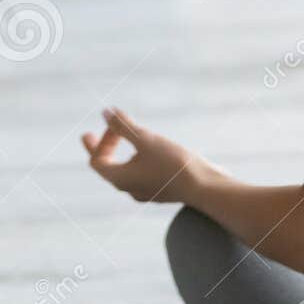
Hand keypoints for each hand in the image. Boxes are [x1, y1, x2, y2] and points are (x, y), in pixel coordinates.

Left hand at [83, 108, 207, 203]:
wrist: (205, 188)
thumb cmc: (173, 163)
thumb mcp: (145, 139)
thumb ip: (124, 126)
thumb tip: (106, 112)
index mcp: (120, 179)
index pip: (98, 160)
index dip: (100, 140)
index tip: (114, 123)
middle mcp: (130, 189)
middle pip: (108, 168)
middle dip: (104, 147)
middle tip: (98, 134)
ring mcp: (146, 192)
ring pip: (125, 172)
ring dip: (122, 154)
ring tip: (128, 139)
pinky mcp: (161, 191)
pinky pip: (141, 175)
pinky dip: (138, 160)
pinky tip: (149, 152)